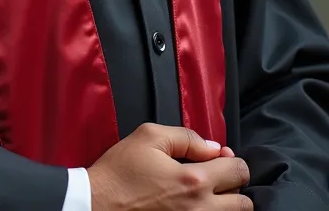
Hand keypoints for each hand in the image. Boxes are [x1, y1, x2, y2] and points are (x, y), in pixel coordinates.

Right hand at [87, 123, 251, 209]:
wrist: (97, 204)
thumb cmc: (121, 170)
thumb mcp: (148, 136)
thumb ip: (186, 137)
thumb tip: (213, 148)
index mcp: (193, 180)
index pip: (237, 170)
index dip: (231, 159)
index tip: (217, 158)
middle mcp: (199, 209)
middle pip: (243, 202)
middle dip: (233, 186)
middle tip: (215, 179)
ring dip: (226, 205)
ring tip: (207, 195)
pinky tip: (195, 206)